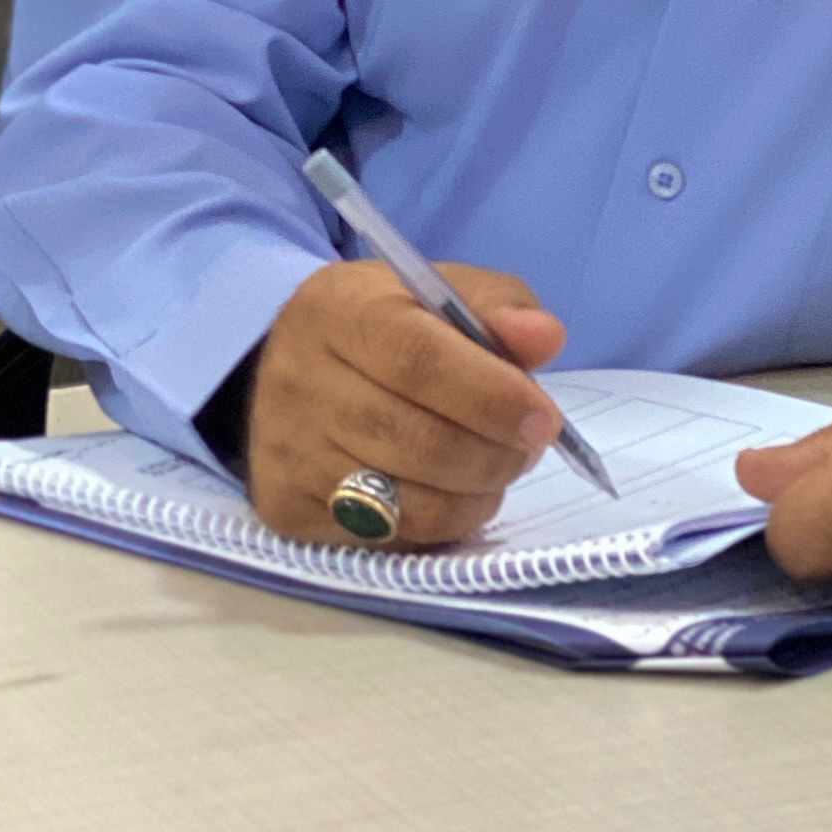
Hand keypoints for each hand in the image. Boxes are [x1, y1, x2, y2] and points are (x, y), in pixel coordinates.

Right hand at [246, 256, 564, 548]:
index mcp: (339, 311)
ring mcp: (290, 451)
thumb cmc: (381, 326)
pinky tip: (455, 493)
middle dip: (496, 454)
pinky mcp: (289, 507)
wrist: (287, 370)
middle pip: (420, 441)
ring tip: (496, 467)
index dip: (492, 397)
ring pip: (409, 504)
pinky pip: (390, 538)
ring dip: (477, 494)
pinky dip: (443, 523)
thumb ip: (497, 306)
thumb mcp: (434, 293)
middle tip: (528, 447)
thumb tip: (544, 337)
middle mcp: (302, 381)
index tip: (544, 419)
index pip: (419, 362)